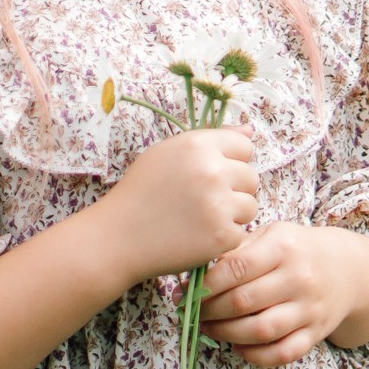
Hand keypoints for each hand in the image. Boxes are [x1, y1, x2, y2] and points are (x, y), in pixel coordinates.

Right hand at [87, 126, 258, 286]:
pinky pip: (240, 232)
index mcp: (197, 145)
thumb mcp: (167, 153)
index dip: (231, 161)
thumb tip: (250, 130)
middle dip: (234, 189)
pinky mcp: (222, 235)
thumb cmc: (140, 192)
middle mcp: (211, 171)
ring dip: (232, 214)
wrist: (118, 237)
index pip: (244, 146)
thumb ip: (210, 139)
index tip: (212, 175)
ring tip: (201, 219)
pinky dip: (223, 237)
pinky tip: (198, 236)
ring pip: (250, 206)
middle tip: (203, 201)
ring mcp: (218, 204)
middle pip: (250, 177)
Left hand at [197, 223, 368, 368]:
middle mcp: (299, 278)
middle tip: (191, 312)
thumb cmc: (296, 250)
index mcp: (283, 247)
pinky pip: (282, 353)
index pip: (237, 268)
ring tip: (208, 328)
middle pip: (244, 302)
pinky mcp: (316, 333)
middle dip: (209, 311)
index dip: (206, 284)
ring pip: (260, 331)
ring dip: (226, 334)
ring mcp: (309, 308)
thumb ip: (236, 253)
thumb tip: (193, 279)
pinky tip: (238, 346)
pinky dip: (255, 356)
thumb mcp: (270, 237)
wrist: (347, 269)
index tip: (186, 292)